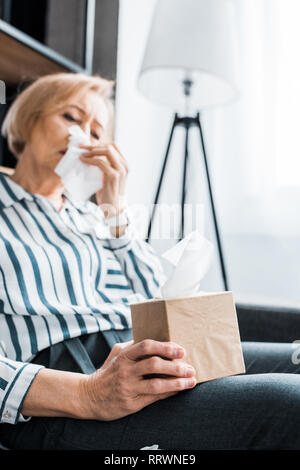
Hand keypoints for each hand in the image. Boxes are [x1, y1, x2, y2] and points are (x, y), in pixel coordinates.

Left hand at [79, 142, 128, 217]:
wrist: (114, 209)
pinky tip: (83, 160)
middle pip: (109, 147)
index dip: (100, 144)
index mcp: (124, 165)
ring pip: (106, 151)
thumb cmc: (109, 193)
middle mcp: (124, 166)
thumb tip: (90, 157)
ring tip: (82, 154)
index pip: (113, 146)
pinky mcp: (113, 176)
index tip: (88, 146)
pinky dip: (90, 160)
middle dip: (94, 145)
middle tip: (82, 147)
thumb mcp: (108, 177)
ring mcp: (120, 170)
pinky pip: (100, 162)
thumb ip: (104, 167)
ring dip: (91, 151)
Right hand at [79, 339, 195, 420]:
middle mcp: (125, 370)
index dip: (165, 347)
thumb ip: (133, 345)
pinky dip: (169, 393)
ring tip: (191, 381)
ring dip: (177, 382)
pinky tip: (179, 390)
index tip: (181, 350)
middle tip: (190, 367)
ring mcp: (128, 388)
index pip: (146, 346)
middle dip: (175, 366)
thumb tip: (156, 338)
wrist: (88, 396)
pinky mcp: (131, 404)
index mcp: (124, 355)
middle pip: (154, 364)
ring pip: (157, 384)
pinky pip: (154, 398)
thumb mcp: (116, 354)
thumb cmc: (108, 372)